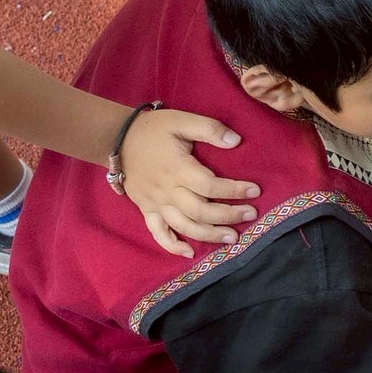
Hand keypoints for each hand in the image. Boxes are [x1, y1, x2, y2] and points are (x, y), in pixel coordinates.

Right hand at [118, 109, 258, 256]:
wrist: (116, 139)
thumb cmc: (153, 129)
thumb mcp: (181, 120)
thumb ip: (209, 129)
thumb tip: (236, 141)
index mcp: (177, 168)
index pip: (210, 185)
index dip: (234, 190)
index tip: (254, 191)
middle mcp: (167, 190)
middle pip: (200, 210)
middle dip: (228, 215)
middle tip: (251, 215)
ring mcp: (155, 203)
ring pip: (184, 226)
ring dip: (209, 235)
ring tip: (232, 237)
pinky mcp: (146, 210)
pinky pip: (158, 233)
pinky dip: (173, 246)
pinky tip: (190, 252)